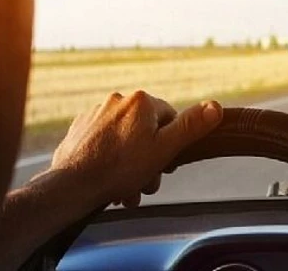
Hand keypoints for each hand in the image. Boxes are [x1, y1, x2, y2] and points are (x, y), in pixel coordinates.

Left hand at [49, 91, 222, 207]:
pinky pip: (105, 142)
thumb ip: (191, 126)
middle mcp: (118, 100)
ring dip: (131, 162)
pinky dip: (110, 158)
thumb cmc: (119, 168)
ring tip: (126, 186)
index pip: (170, 119)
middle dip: (149, 158)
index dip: (170, 144)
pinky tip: (109, 178)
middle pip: (147, 130)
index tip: (163, 163)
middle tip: (144, 181)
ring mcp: (96, 114)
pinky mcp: (80, 128)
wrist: (72, 185)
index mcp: (142, 102)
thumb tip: (216, 106)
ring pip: (126, 138)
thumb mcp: (165, 149)